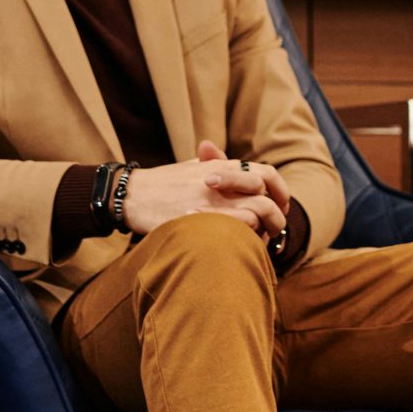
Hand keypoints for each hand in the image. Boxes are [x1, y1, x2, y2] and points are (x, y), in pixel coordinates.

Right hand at [120, 141, 288, 240]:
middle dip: (278, 216)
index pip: (267, 173)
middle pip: (266, 196)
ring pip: (256, 212)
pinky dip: (246, 237)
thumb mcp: (192, 168)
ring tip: (262, 242)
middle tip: (276, 230)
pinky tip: (242, 245)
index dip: (281, 191)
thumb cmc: (162, 184)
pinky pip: (237, 226)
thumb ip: (216, 167)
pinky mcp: (200, 218)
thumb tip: (237, 172)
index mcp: (221, 166)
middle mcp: (220, 180)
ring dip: (265, 229)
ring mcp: (210, 199)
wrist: (131, 194)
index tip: (281, 207)